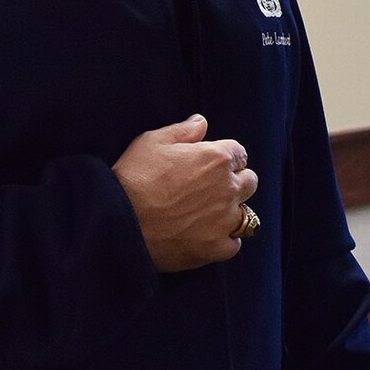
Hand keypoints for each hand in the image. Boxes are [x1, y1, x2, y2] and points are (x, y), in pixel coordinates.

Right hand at [112, 114, 257, 271]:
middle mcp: (228, 188)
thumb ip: (183, 131)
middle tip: (212, 189)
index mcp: (217, 159)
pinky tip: (207, 236)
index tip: (211, 165)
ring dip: (232, 212)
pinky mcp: (216, 247)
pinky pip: (234, 244)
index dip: (224, 158)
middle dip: (235, 182)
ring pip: (246, 214)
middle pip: (249, 182)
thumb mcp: (153, 142)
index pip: (239, 153)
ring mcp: (225, 220)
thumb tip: (201, 122)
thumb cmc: (134, 178)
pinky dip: (225, 241)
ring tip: (210, 215)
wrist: (119, 222)